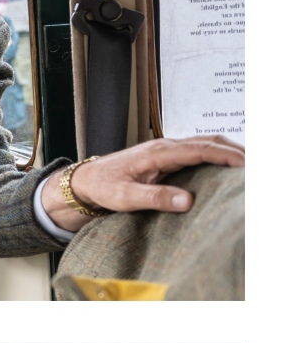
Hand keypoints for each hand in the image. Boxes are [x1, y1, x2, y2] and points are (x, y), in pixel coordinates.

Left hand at [39, 135, 245, 230]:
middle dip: (238, 150)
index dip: (228, 155)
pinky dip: (218, 156)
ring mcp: (167, 151)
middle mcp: (166, 147)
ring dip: (230, 151)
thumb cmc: (102, 187)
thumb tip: (188, 200)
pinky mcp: (167, 158)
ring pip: (206, 145)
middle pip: (210, 142)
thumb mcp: (125, 197)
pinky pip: (199, 152)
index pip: (202, 149)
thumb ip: (156, 198)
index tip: (249, 164)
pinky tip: (229, 168)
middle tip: (258, 166)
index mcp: (159, 153)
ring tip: (251, 166)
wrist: (83, 181)